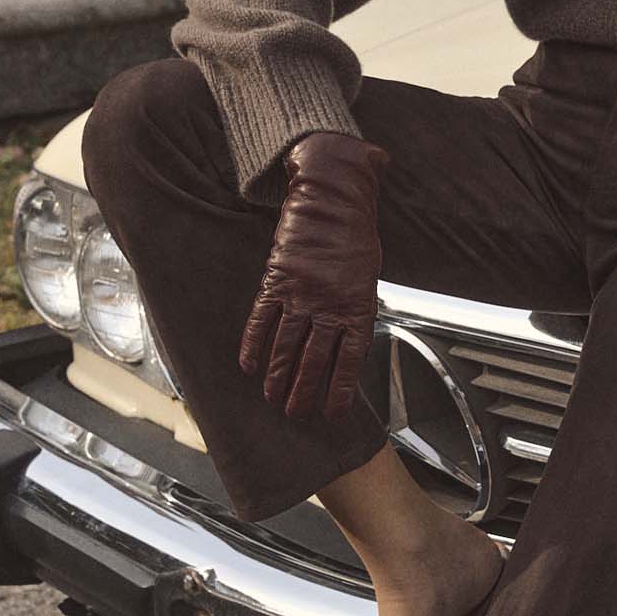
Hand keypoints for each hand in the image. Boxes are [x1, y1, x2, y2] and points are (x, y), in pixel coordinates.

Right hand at [240, 130, 391, 418]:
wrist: (332, 200)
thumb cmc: (355, 239)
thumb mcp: (367, 278)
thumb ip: (356, 311)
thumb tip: (345, 346)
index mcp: (358, 307)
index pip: (348, 361)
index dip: (338, 390)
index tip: (332, 414)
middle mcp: (329, 305)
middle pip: (314, 360)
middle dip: (303, 392)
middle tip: (296, 415)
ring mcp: (301, 294)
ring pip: (286, 346)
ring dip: (277, 378)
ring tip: (273, 400)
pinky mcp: (277, 280)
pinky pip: (262, 320)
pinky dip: (254, 345)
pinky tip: (249, 367)